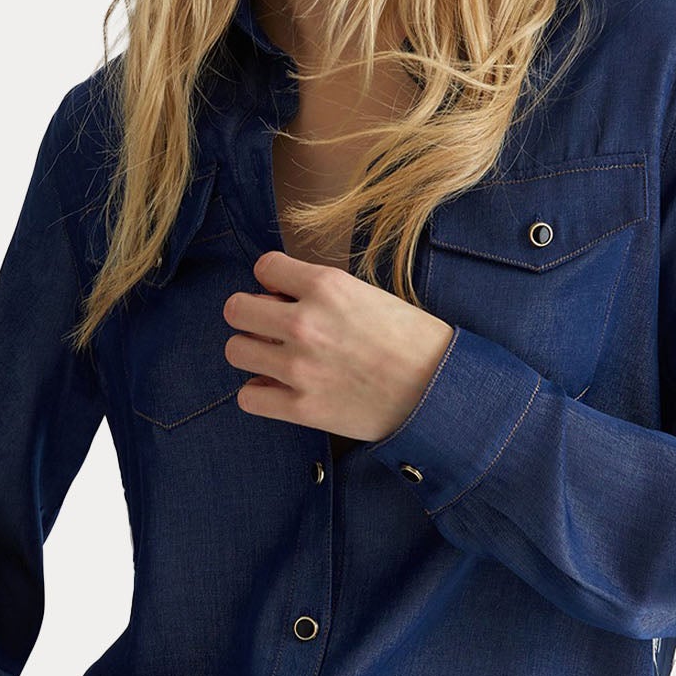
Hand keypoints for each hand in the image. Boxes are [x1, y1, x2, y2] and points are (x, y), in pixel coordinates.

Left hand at [223, 250, 453, 441]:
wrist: (440, 390)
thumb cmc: (412, 340)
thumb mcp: (367, 295)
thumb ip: (321, 293)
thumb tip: (278, 299)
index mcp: (324, 286)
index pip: (264, 267)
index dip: (272, 281)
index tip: (285, 295)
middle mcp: (304, 323)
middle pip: (235, 309)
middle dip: (251, 315)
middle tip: (271, 329)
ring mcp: (299, 368)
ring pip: (235, 351)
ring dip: (253, 353)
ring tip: (276, 360)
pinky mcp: (302, 408)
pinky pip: (248, 397)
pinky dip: (259, 394)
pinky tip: (279, 390)